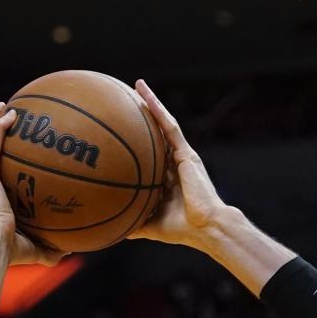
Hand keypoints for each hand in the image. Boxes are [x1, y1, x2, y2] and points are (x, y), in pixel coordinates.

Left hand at [128, 79, 227, 247]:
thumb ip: (134, 223)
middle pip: (155, 136)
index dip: (138, 145)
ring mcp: (181, 157)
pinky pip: (169, 127)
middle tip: (124, 104)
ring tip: (137, 87)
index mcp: (167, 180)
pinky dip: (158, 109)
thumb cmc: (182, 230)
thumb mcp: (151, 226)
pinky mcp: (187, 154)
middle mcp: (174, 165)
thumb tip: (111, 230)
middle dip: (142, 119)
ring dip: (151, 104)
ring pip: (163, 124)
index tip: (120, 136)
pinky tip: (145, 94)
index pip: (150, 157)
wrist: (205, 227)